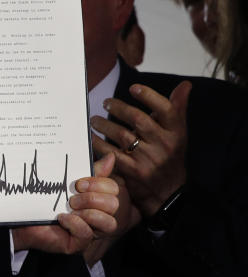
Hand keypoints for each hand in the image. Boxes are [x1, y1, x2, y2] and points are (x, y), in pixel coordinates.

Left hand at [12, 153, 119, 254]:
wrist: (21, 214)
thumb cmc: (44, 199)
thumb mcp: (68, 182)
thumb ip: (90, 171)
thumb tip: (110, 157)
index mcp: (97, 200)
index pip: (113, 190)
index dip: (99, 184)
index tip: (78, 184)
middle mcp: (98, 216)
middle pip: (114, 205)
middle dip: (92, 198)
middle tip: (72, 199)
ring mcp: (90, 232)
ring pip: (110, 223)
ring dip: (89, 213)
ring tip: (70, 208)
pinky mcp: (78, 244)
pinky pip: (87, 234)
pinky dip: (75, 223)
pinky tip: (61, 218)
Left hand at [90, 82, 190, 216]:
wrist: (169, 191)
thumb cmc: (170, 155)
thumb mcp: (179, 132)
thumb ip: (177, 108)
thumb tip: (185, 85)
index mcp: (176, 132)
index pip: (166, 110)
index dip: (150, 97)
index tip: (133, 88)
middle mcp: (163, 144)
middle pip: (138, 120)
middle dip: (119, 108)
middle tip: (106, 103)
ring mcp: (148, 158)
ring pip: (122, 135)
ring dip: (104, 124)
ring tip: (94, 119)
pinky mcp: (133, 170)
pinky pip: (111, 152)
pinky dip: (98, 143)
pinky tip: (91, 136)